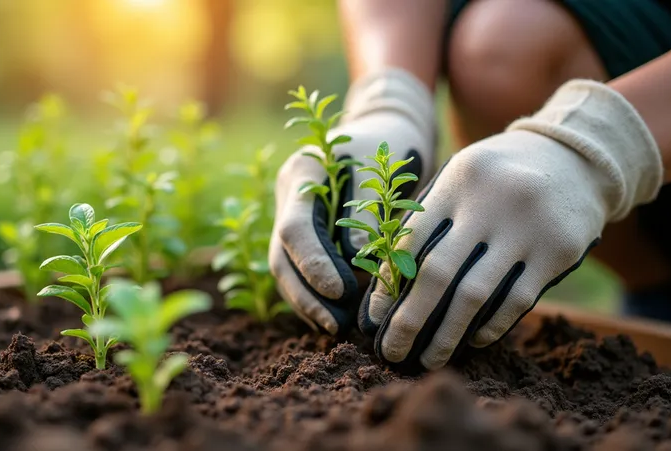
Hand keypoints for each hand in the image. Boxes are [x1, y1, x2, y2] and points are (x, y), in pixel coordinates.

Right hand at [269, 68, 436, 334]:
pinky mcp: (304, 233)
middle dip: (305, 294)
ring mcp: (291, 215)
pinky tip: (333, 318)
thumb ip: (365, 210)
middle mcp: (288, 196)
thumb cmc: (389, 145)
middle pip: (280, 255)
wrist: (386, 130)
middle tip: (334, 325)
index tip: (339, 292)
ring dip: (307, 301)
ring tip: (335, 329)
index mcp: (302, 172)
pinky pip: (300, 269)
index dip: (313, 264)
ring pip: (285, 268)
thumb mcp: (381, 167)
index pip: (295, 228)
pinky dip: (314, 295)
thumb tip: (356, 259)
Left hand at [360, 80, 662, 369]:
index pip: (410, 240)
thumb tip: (389, 286)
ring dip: (447, 334)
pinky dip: (490, 325)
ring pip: (476, 294)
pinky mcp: (559, 251)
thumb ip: (430, 220)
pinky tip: (472, 339)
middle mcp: (491, 202)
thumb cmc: (499, 176)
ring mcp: (528, 228)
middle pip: (438, 272)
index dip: (388, 284)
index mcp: (457, 181)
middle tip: (390, 352)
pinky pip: (517, 300)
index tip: (374, 318)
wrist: (577, 156)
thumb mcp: (462, 178)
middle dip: (409, 319)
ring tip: (428, 358)